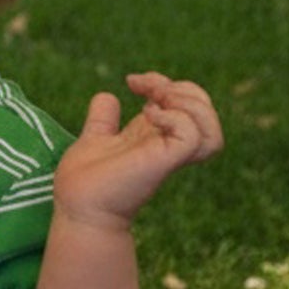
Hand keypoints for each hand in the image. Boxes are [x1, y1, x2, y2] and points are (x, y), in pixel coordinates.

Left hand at [53, 72, 223, 230]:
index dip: (167, 82)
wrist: (77, 207)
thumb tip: (109, 96)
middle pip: (207, 113)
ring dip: (187, 104)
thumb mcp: (96, 138)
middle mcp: (167, 145)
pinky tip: (148, 115)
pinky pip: (192, 135)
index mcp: (156, 136)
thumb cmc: (84, 179)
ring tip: (154, 103)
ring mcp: (168, 155)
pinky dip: (175, 117)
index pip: (188, 105)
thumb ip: (104, 119)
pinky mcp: (162, 162)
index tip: (132, 81)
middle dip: (183, 90)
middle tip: (147, 91)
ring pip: (212, 129)